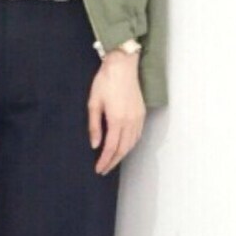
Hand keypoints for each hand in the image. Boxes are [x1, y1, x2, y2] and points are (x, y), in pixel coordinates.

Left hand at [87, 53, 145, 174]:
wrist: (122, 65)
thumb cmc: (105, 81)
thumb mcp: (94, 103)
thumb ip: (94, 126)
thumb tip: (95, 145)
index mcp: (117, 120)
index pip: (111, 148)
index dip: (104, 161)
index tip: (98, 169)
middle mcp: (130, 122)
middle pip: (123, 149)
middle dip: (113, 162)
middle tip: (104, 169)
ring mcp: (138, 118)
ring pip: (132, 144)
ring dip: (123, 155)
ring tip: (113, 160)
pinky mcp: (142, 113)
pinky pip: (138, 135)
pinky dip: (131, 145)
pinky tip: (125, 146)